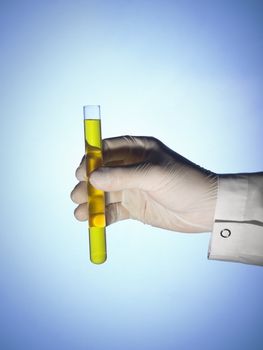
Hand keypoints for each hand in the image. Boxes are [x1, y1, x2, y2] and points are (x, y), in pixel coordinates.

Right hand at [71, 136, 217, 232]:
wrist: (206, 209)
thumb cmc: (185, 183)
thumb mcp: (154, 175)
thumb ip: (123, 176)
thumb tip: (92, 178)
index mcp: (138, 150)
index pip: (106, 149)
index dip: (90, 159)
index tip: (80, 172)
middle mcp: (132, 167)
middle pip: (101, 173)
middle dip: (87, 185)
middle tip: (78, 196)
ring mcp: (132, 188)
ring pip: (104, 193)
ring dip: (91, 202)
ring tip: (80, 214)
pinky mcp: (135, 207)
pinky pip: (113, 211)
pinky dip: (102, 216)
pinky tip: (93, 222)